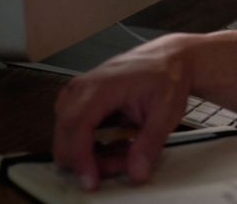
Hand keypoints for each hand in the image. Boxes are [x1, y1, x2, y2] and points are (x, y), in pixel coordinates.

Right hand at [52, 34, 194, 189]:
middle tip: (121, 164)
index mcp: (103, 85)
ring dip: (90, 152)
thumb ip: (150, 143)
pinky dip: (90, 144)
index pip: (77, 124)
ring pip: (67, 134)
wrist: (169, 58)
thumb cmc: (167, 76)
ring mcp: (79, 92)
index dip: (80, 156)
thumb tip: (137, 172)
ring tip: (124, 152)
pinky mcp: (81, 99)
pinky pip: (74, 129)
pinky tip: (115, 145)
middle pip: (66, 133)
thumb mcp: (166, 111)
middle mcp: (83, 86)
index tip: (91, 179)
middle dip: (88, 158)